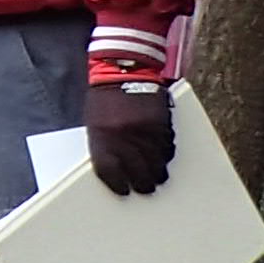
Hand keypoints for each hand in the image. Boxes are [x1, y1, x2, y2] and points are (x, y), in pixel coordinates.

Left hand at [85, 53, 174, 195]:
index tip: (123, 192)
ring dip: (157, 173)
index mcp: (103, 137)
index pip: (110, 172)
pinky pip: (168, 148)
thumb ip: (105, 146)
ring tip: (156, 178)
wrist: (123, 71)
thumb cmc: (104, 99)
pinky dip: (166, 155)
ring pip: (157, 163)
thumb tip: (117, 169)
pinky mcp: (162, 125)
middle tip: (145, 188)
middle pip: (138, 172)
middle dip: (143, 184)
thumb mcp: (96, 124)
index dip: (117, 185)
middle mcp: (125, 138)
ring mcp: (146, 132)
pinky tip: (163, 159)